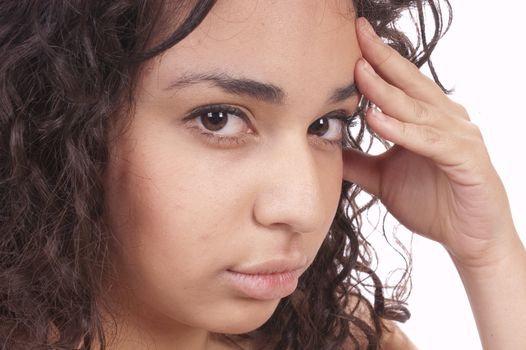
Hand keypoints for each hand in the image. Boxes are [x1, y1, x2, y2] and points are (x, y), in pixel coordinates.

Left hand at [343, 17, 517, 267]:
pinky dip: (404, 132)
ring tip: (360, 74)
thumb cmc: (432, 204)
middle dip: (382, 59)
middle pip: (410, 84)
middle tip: (358, 33)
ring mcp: (459, 137)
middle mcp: (446, 120)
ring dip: (387, 92)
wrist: (468, 238)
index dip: (376, 60)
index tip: (352, 38)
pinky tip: (378, 120)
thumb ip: (358, 161)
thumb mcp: (383, 178)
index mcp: (428, 119)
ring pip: (417, 110)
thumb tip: (327, 147)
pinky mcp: (466, 160)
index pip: (399, 83)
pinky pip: (431, 142)